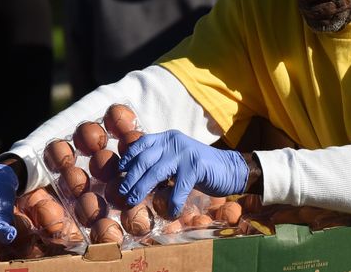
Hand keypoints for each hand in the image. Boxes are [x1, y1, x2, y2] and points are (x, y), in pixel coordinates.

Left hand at [118, 130, 248, 216]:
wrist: (230, 169)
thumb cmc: (201, 168)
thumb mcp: (178, 159)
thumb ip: (161, 162)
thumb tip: (137, 178)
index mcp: (168, 138)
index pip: (142, 143)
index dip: (129, 157)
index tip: (120, 171)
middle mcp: (174, 142)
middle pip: (144, 159)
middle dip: (131, 177)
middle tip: (122, 193)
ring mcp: (185, 153)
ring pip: (156, 172)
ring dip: (142, 188)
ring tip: (133, 201)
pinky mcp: (196, 166)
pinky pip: (178, 188)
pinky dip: (172, 202)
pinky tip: (170, 211)